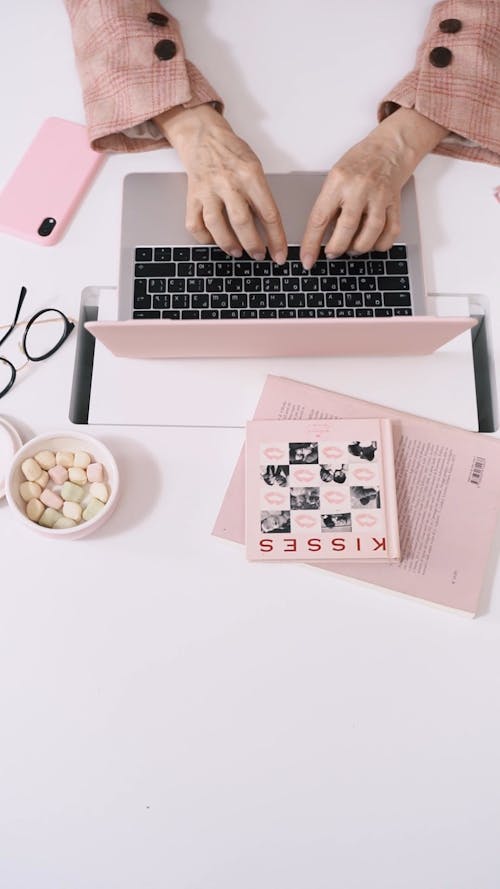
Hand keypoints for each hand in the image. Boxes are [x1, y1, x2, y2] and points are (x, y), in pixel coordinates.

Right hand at [155, 104, 286, 261]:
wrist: (203, 136)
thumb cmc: (232, 153)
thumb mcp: (255, 168)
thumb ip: (261, 196)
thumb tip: (268, 230)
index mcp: (250, 175)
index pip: (268, 213)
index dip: (276, 239)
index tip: (279, 254)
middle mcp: (228, 182)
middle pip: (242, 222)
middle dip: (253, 245)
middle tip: (259, 255)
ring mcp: (208, 190)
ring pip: (217, 225)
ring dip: (228, 244)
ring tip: (237, 251)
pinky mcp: (192, 196)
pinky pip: (195, 224)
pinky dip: (204, 238)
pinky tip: (214, 240)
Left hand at [301, 108, 447, 267]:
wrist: (390, 147)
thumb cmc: (359, 162)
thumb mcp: (335, 177)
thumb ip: (329, 204)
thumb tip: (320, 237)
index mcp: (338, 180)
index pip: (320, 218)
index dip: (311, 244)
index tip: (307, 260)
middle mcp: (359, 188)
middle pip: (346, 229)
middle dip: (336, 248)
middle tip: (332, 253)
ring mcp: (379, 196)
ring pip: (370, 233)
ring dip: (358, 248)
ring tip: (351, 248)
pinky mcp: (395, 203)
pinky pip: (390, 232)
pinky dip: (380, 244)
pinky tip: (372, 243)